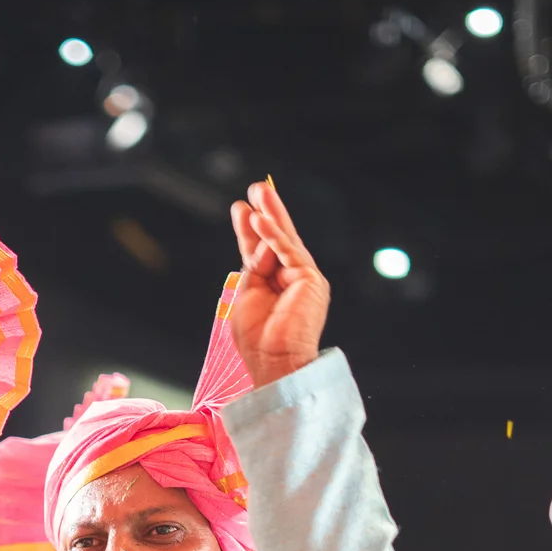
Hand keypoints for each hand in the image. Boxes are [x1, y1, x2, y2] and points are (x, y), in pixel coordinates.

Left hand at [228, 179, 330, 387]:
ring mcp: (304, 279)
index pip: (262, 250)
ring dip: (271, 214)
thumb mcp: (247, 296)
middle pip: (278, 239)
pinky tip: (260, 219)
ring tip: (259, 192)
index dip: (251, 230)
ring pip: (285, 240)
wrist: (275, 362)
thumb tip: (259, 241)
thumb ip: (252, 268)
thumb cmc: (257, 340)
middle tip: (257, 188)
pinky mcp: (311, 280)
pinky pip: (289, 252)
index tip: (240, 209)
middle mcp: (292, 279)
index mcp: (273, 285)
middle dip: (267, 212)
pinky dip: (274, 235)